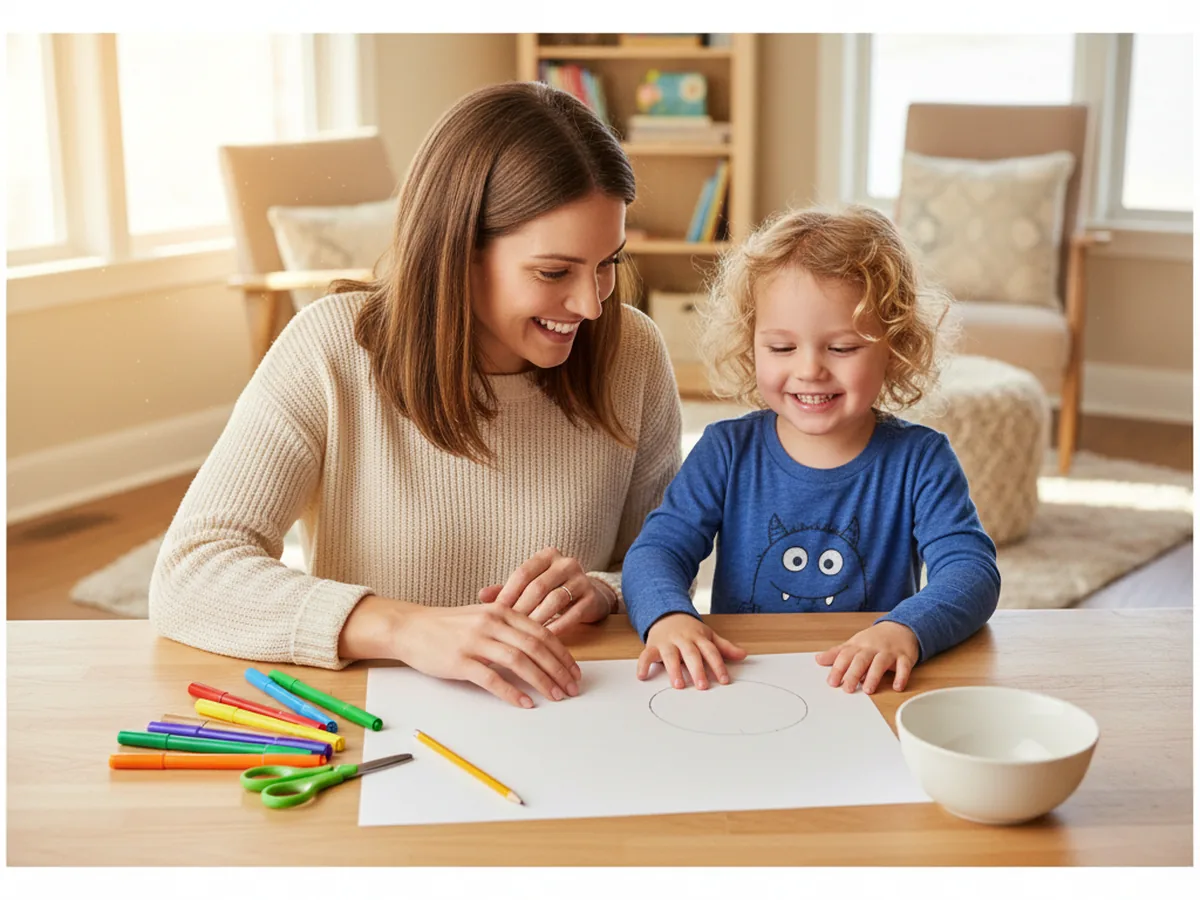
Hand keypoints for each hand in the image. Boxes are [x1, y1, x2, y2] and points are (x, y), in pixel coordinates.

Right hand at [340, 595, 581, 708]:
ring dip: (542, 681)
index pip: (542, 633)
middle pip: (536, 647)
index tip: (574, 671)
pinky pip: (492, 678)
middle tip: (571, 688)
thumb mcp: (482, 617)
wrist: (410, 628)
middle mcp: (491, 624)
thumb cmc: (447, 626)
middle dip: (558, 670)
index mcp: (501, 612)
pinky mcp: (460, 661)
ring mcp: (475, 642)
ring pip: (519, 662)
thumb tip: (539, 648)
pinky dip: (512, 692)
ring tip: (555, 696)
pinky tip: (525, 703)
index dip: (562, 654)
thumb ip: (509, 628)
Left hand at [479, 546, 613, 632]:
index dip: (508, 592)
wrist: (590, 596)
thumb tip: (481, 595)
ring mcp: (582, 579)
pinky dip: (557, 628)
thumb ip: (507, 590)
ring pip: (555, 600)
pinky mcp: (593, 598)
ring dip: (538, 620)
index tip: (494, 612)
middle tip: (506, 629)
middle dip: (521, 609)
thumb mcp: (530, 587)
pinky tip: (544, 640)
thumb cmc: (552, 591)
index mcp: (547, 556)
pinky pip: (573, 615)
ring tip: (523, 636)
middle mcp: (566, 563)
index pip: (523, 572)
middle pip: (538, 587)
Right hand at [636, 613, 746, 690]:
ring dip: (674, 670)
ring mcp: (667, 642)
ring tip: (678, 685)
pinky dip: (643, 665)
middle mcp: (683, 639)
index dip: (717, 665)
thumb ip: (724, 647)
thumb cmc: (689, 630)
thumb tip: (743, 655)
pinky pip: (646, 655)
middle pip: (691, 654)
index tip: (724, 680)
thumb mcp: (708, 635)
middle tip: (702, 686)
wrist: (666, 613)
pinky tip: (642, 676)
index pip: (710, 651)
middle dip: (697, 669)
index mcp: (698, 637)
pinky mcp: (653, 645)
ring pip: (670, 655)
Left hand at [815, 621, 918, 693]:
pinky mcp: (905, 656)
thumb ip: (837, 653)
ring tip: (867, 690)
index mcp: (859, 645)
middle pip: (861, 660)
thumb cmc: (874, 639)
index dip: (838, 668)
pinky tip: (897, 687)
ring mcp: (889, 652)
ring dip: (874, 676)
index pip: (845, 656)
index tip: (831, 682)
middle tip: (847, 689)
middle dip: (853, 674)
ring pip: (880, 663)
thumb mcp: (854, 643)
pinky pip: (904, 666)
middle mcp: (873, 648)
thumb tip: (818, 659)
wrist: (900, 627)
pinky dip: (901, 676)